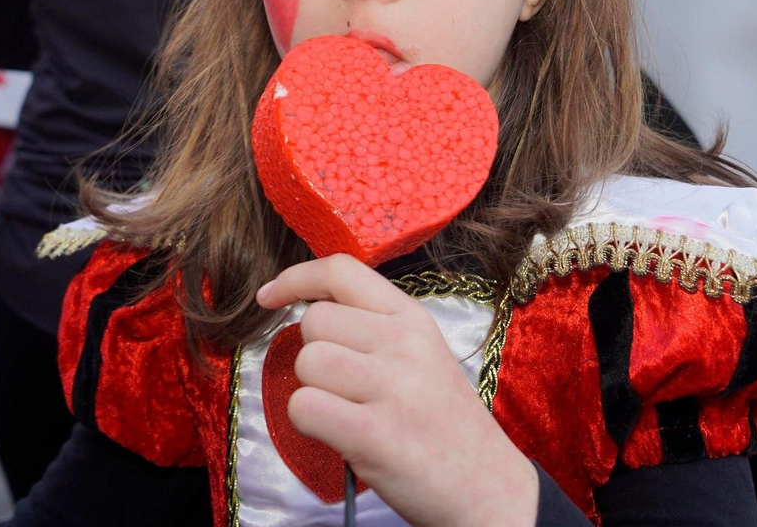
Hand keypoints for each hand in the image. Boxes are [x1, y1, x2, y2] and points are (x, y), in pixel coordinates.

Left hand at [256, 255, 537, 526]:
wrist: (487, 485)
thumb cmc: (445, 422)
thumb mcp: (424, 354)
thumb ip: (376, 326)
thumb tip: (312, 308)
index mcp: (414, 319)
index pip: (341, 270)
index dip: (295, 278)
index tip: (269, 297)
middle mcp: (404, 343)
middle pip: (314, 321)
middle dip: (313, 354)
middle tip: (344, 387)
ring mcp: (391, 387)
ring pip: (307, 362)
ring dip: (313, 391)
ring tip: (348, 412)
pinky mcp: (373, 433)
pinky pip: (304, 407)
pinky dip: (309, 423)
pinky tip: (340, 434)